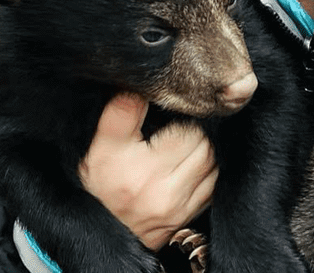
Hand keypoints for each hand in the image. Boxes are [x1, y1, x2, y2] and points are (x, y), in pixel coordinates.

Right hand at [78, 93, 217, 249]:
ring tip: (187, 146)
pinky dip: (209, 173)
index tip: (171, 120)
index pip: (188, 133)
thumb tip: (141, 86)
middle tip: (181, 130)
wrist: (99, 227)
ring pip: (213, 167)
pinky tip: (194, 165)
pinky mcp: (187, 217)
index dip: (182, 120)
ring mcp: (178, 209)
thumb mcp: (100, 146)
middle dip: (197, 134)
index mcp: (143, 172)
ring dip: (206, 152)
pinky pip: (213, 188)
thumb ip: (121, 112)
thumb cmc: (100, 182)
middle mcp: (164, 194)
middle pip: (205, 149)